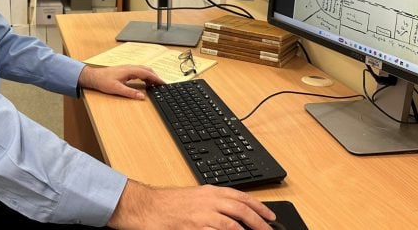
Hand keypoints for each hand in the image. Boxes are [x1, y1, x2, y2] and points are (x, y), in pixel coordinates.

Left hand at [78, 65, 162, 99]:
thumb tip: (141, 96)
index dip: (156, 78)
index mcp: (129, 70)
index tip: (163, 83)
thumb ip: (130, 92)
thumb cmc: (103, 81)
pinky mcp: (125, 71)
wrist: (93, 77)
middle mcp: (130, 68)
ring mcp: (127, 68)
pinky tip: (144, 82)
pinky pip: (138, 72)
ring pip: (143, 70)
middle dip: (155, 77)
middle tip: (161, 85)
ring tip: (155, 84)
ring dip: (150, 76)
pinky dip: (145, 76)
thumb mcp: (117, 89)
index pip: (147, 73)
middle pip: (147, 70)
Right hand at [108, 180, 275, 228]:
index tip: (270, 216)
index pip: (241, 197)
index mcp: (211, 191)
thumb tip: (236, 210)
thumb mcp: (196, 196)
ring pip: (231, 224)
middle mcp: (208, 201)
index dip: (259, 206)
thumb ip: (215, 201)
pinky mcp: (193, 228)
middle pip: (240, 210)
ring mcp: (201, 216)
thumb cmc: (169, 203)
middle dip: (258, 221)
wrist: (147, 207)